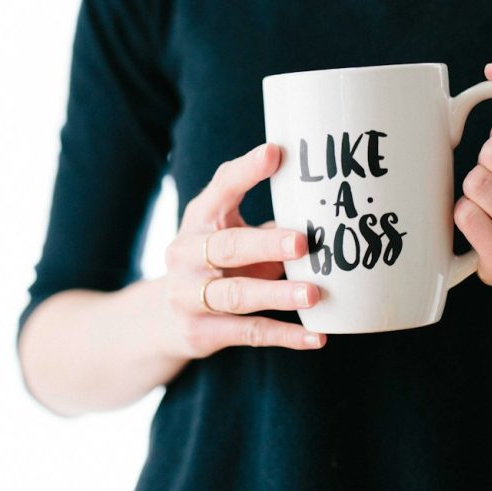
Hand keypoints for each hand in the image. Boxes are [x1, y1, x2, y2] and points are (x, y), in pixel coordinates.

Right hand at [160, 141, 325, 358]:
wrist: (164, 319)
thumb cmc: (216, 264)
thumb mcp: (230, 233)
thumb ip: (267, 222)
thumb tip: (328, 208)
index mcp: (199, 219)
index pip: (221, 189)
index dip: (246, 171)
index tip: (275, 153)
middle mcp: (186, 254)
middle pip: (227, 247)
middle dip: (265, 244)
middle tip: (302, 242)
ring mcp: (188, 296)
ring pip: (237, 295)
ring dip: (277, 294)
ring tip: (314, 294)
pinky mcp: (201, 332)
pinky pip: (249, 333)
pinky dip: (285, 336)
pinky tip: (317, 337)